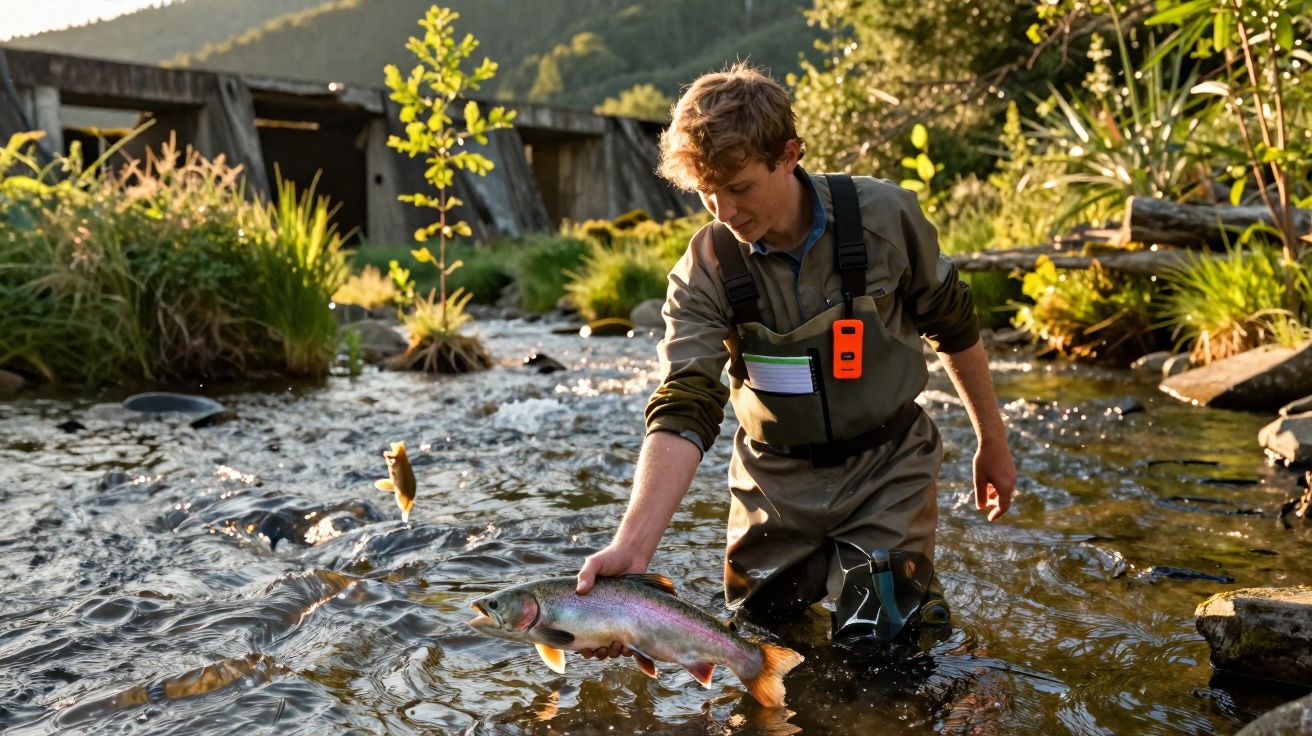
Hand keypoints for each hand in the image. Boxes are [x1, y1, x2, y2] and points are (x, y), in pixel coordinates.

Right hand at [575, 542, 649, 659]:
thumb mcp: (595, 563)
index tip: (586, 648)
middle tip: (604, 647)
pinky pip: (631, 643)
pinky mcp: (633, 621)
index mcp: (587, 611)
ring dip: (614, 652)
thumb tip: (580, 590)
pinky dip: (630, 649)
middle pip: (597, 648)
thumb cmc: (610, 558)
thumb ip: (586, 574)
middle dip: (599, 652)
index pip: (579, 637)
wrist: (633, 556)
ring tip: (618, 645)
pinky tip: (630, 645)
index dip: (581, 647)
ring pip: (613, 649)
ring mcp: (617, 621)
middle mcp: (601, 619)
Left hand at [973, 439, 1015, 521]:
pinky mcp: (1011, 469)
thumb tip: (981, 507)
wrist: (993, 440)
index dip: (997, 514)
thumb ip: (980, 494)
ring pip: (1005, 490)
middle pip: (1005, 499)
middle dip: (995, 504)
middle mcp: (1012, 482)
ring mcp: (1012, 475)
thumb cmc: (984, 460)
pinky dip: (998, 487)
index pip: (1004, 506)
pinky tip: (988, 483)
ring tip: (985, 494)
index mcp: (1005, 486)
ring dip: (995, 495)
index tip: (990, 519)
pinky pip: (1006, 483)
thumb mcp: (979, 479)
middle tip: (984, 505)